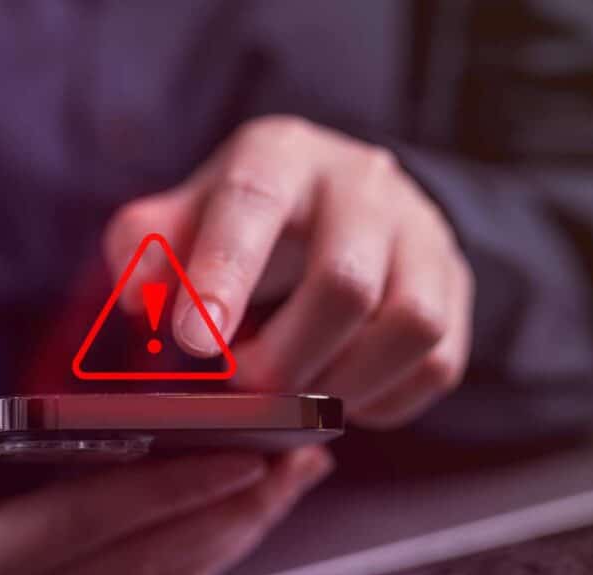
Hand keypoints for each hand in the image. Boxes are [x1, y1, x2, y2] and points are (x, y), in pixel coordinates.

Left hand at [106, 116, 473, 427]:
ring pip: (409, 326)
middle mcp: (363, 184)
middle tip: (247, 387)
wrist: (341, 201)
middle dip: (286, 357)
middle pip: (345, 283)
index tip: (195, 342)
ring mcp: (421, 233)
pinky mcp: (455, 286)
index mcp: (281, 156)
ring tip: (298, 396)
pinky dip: (383, 400)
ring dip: (343, 384)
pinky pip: (438, 362)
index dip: (223, 274)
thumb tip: (138, 296)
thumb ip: (147, 246)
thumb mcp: (188, 214)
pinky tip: (340, 395)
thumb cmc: (249, 218)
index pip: (254, 203)